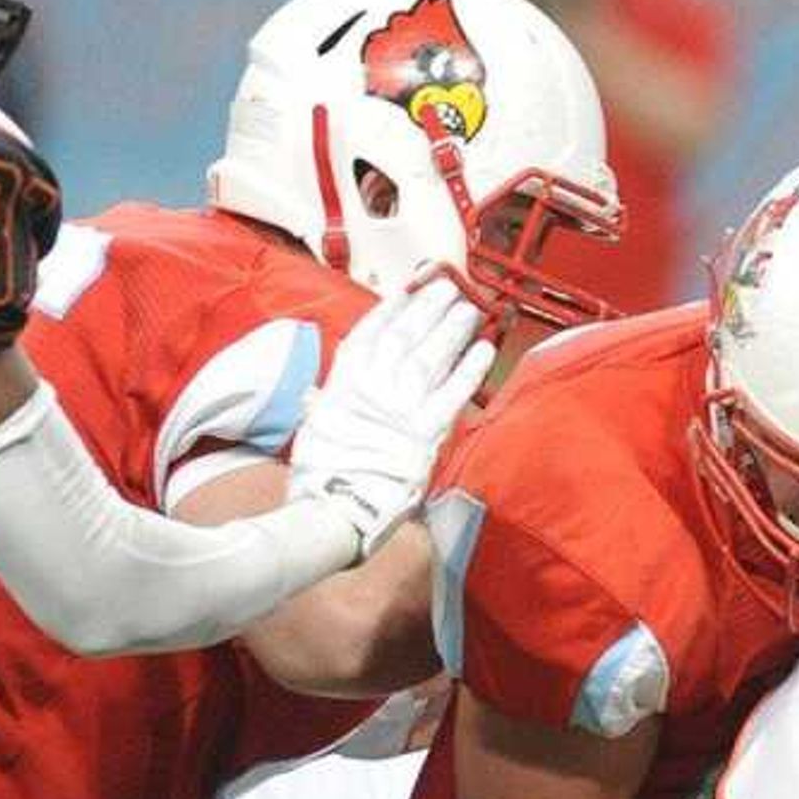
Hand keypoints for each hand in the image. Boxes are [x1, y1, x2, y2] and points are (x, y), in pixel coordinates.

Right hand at [289, 277, 493, 554]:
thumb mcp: (313, 429)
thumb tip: (316, 394)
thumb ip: (322, 405)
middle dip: (429, 309)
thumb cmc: (319, 478)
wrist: (334, 512)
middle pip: (406, 337)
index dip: (392, 307)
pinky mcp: (426, 434)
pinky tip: (484, 350)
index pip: (370, 333)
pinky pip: (453, 394)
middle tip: (450, 288)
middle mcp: (373, 388)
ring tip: (470, 310)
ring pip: (431, 357)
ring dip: (452, 330)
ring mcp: (401, 409)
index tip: (409, 286)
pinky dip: (470, 370)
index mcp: (342, 384)